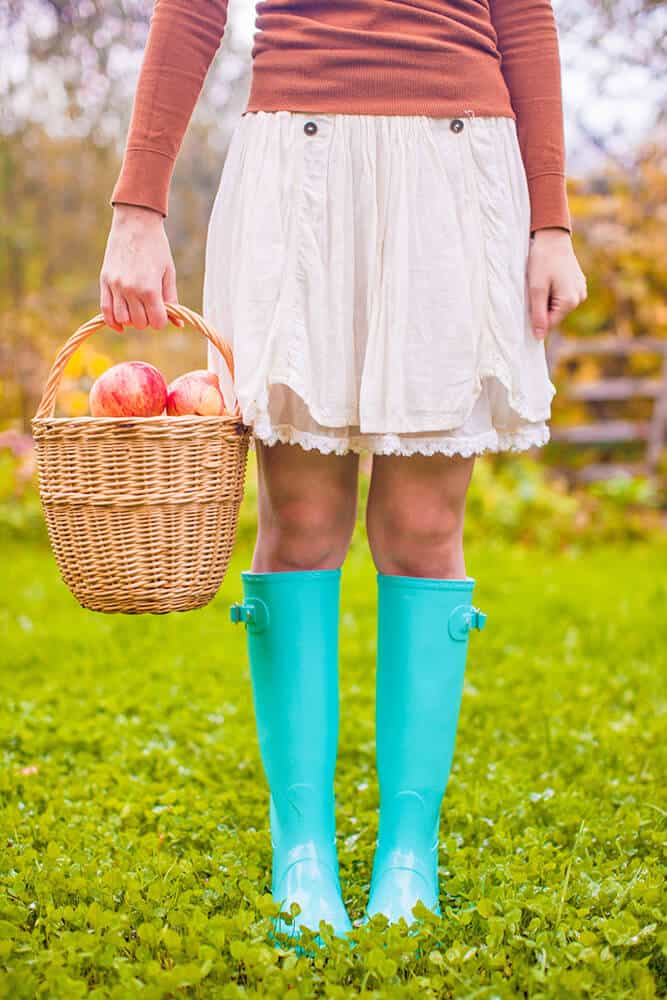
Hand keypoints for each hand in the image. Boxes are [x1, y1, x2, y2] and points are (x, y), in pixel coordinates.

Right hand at [100, 204, 183, 331]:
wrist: (135, 223)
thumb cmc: (157, 247)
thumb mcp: (169, 273)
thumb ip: (171, 299)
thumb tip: (178, 324)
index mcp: (149, 288)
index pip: (156, 322)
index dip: (161, 320)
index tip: (162, 312)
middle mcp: (130, 289)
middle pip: (139, 323)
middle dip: (147, 319)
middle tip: (150, 307)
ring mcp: (115, 286)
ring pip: (122, 320)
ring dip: (131, 320)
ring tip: (137, 308)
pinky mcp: (105, 281)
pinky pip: (105, 310)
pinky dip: (113, 321)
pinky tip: (120, 325)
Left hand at [527, 228, 586, 340]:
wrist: (552, 236)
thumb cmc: (542, 260)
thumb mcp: (536, 289)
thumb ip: (538, 314)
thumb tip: (539, 336)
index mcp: (570, 301)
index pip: (549, 323)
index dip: (535, 317)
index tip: (527, 304)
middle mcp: (579, 298)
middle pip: (554, 314)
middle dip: (541, 306)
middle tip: (533, 289)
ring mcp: (580, 290)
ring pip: (557, 305)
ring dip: (546, 298)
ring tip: (541, 281)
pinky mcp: (577, 283)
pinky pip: (562, 295)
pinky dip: (552, 291)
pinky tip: (548, 278)